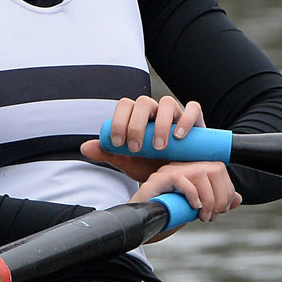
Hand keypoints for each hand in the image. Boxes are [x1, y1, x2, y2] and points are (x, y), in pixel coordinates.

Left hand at [80, 96, 237, 237]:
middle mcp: (156, 111)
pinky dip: (186, 119)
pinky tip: (179, 136)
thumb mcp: (129, 163)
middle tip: (137, 148)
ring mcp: (176, 113)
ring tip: (159, 146)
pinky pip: (193, 108)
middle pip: (144, 102)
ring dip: (160, 124)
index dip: (119, 121)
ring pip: (167, 102)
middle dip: (137, 125)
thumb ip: (109, 154)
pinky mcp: (196, 120)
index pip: (125, 105)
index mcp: (138, 116)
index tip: (119, 143)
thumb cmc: (152, 166)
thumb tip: (84, 148)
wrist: (178, 178)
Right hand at [127, 161, 239, 238]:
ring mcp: (169, 170)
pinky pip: (181, 179)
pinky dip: (193, 194)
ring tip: (202, 216)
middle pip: (214, 169)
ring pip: (201, 173)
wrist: (141, 225)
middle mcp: (182, 166)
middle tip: (212, 216)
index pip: (219, 169)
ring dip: (209, 198)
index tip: (222, 210)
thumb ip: (215, 203)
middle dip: (220, 196)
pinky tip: (193, 208)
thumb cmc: (167, 216)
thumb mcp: (197, 210)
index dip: (227, 190)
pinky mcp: (158, 179)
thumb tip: (238, 198)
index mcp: (192, 171)